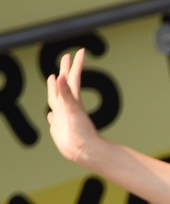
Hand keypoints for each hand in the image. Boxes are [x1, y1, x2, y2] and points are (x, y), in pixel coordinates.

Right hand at [46, 49, 99, 163]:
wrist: (84, 152)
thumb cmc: (82, 132)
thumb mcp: (73, 110)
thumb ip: (66, 93)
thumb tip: (62, 76)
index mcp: (72, 100)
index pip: (73, 77)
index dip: (76, 65)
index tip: (80, 51)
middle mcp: (68, 106)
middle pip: (65, 84)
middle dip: (65, 70)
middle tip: (66, 57)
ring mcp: (64, 115)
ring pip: (57, 97)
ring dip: (55, 87)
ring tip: (54, 78)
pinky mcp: (59, 126)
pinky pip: (54, 116)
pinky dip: (52, 112)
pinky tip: (52, 113)